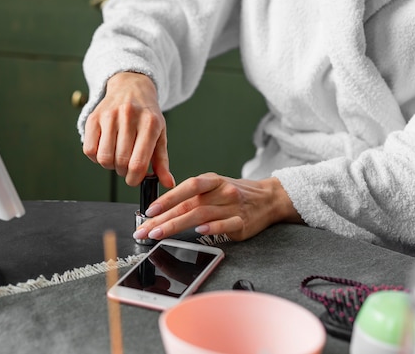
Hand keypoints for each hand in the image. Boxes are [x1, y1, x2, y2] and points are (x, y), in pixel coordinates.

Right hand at [82, 72, 174, 187]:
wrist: (131, 87)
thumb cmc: (147, 114)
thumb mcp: (160, 134)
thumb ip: (162, 161)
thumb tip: (168, 183)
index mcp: (150, 123)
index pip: (138, 163)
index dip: (135, 178)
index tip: (134, 179)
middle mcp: (129, 117)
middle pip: (121, 162)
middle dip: (123, 172)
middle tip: (127, 166)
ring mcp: (109, 116)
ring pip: (104, 158)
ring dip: (110, 165)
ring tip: (116, 158)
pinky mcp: (93, 118)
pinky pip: (89, 149)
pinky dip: (96, 157)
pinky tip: (105, 150)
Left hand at [132, 173, 301, 240]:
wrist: (268, 199)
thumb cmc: (235, 194)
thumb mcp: (214, 187)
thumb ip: (192, 197)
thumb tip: (162, 211)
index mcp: (212, 181)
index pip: (186, 187)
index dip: (166, 198)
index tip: (149, 211)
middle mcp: (221, 191)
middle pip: (188, 205)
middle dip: (163, 219)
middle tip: (145, 230)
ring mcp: (232, 206)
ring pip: (201, 215)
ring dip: (177, 225)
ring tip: (159, 234)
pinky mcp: (242, 222)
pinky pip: (226, 224)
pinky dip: (212, 228)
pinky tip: (199, 231)